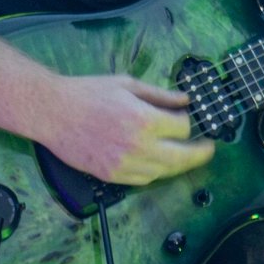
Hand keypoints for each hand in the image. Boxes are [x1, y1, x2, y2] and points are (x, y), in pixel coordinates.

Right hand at [39, 74, 215, 185]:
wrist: (53, 112)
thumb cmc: (89, 92)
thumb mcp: (128, 84)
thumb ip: (160, 94)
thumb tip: (185, 99)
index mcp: (144, 119)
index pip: (182, 127)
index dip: (188, 120)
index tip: (186, 115)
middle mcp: (138, 146)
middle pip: (181, 157)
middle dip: (200, 153)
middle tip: (210, 149)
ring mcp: (124, 165)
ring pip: (164, 172)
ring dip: (178, 165)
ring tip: (186, 156)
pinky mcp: (111, 176)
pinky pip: (143, 180)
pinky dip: (156, 172)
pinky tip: (160, 163)